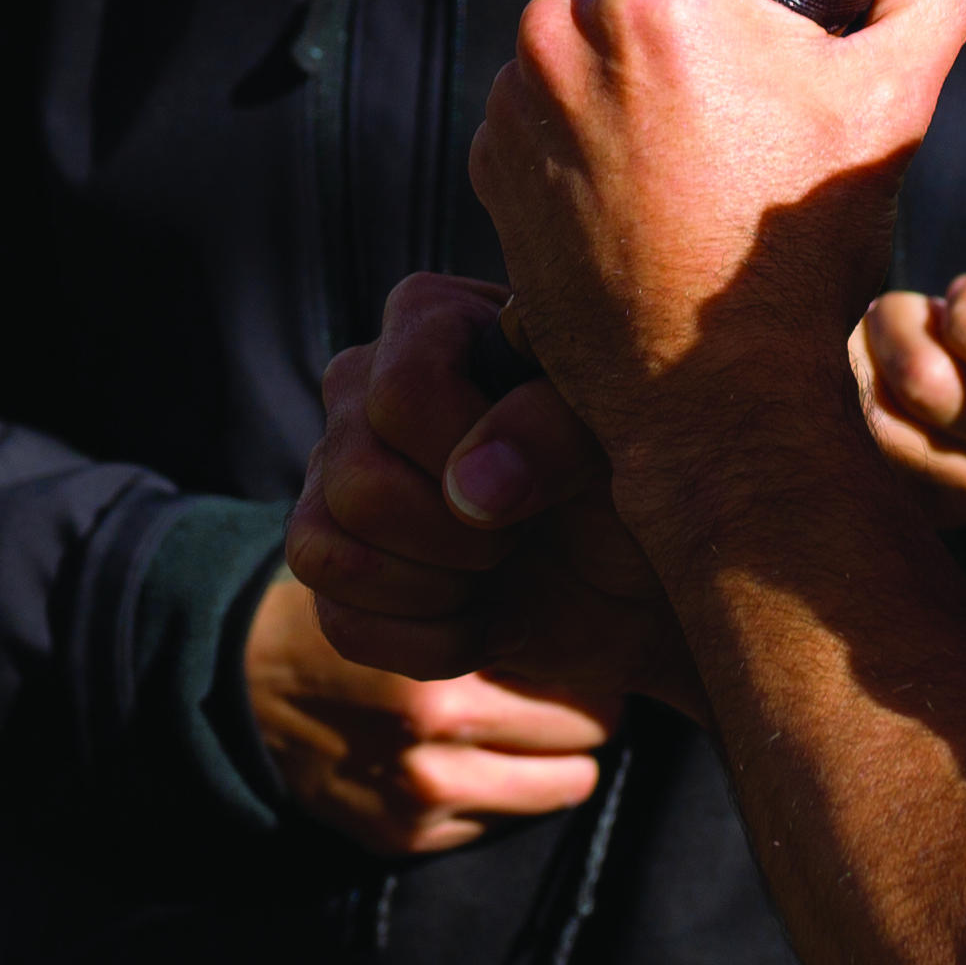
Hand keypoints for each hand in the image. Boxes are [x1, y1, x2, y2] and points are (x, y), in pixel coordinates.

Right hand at [239, 556, 626, 857]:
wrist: (245, 678)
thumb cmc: (349, 611)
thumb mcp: (416, 579)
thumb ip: (494, 591)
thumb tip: (594, 604)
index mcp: (438, 678)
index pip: (583, 692)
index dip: (591, 667)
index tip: (587, 649)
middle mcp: (434, 749)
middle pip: (583, 741)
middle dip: (586, 714)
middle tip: (571, 686)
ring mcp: (421, 803)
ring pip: (559, 789)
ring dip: (558, 760)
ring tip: (539, 725)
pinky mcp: (404, 839)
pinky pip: (500, 821)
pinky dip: (502, 790)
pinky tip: (478, 752)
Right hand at [281, 272, 675, 714]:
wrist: (639, 581)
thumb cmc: (631, 482)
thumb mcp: (620, 441)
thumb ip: (553, 431)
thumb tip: (469, 487)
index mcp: (430, 321)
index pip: (403, 394)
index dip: (469, 457)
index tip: (538, 479)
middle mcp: (362, 385)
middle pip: (359, 479)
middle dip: (460, 537)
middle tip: (522, 533)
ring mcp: (334, 475)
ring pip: (326, 552)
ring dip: (440, 592)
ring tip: (498, 575)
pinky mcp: (334, 562)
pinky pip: (339, 623)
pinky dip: (430, 643)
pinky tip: (485, 621)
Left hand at [462, 0, 965, 503]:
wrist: (716, 397)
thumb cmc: (805, 253)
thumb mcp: (895, 103)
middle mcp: (560, 33)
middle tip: (758, 45)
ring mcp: (514, 104)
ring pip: (584, 29)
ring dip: (637, 51)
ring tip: (706, 123)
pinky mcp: (491, 164)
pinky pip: (546, 101)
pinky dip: (591, 115)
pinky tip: (651, 172)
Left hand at [854, 220, 965, 515]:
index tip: (965, 289)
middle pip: (933, 392)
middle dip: (898, 324)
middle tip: (902, 305)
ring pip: (886, 428)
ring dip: (865, 364)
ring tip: (887, 337)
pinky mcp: (950, 508)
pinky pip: (870, 457)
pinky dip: (854, 405)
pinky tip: (875, 376)